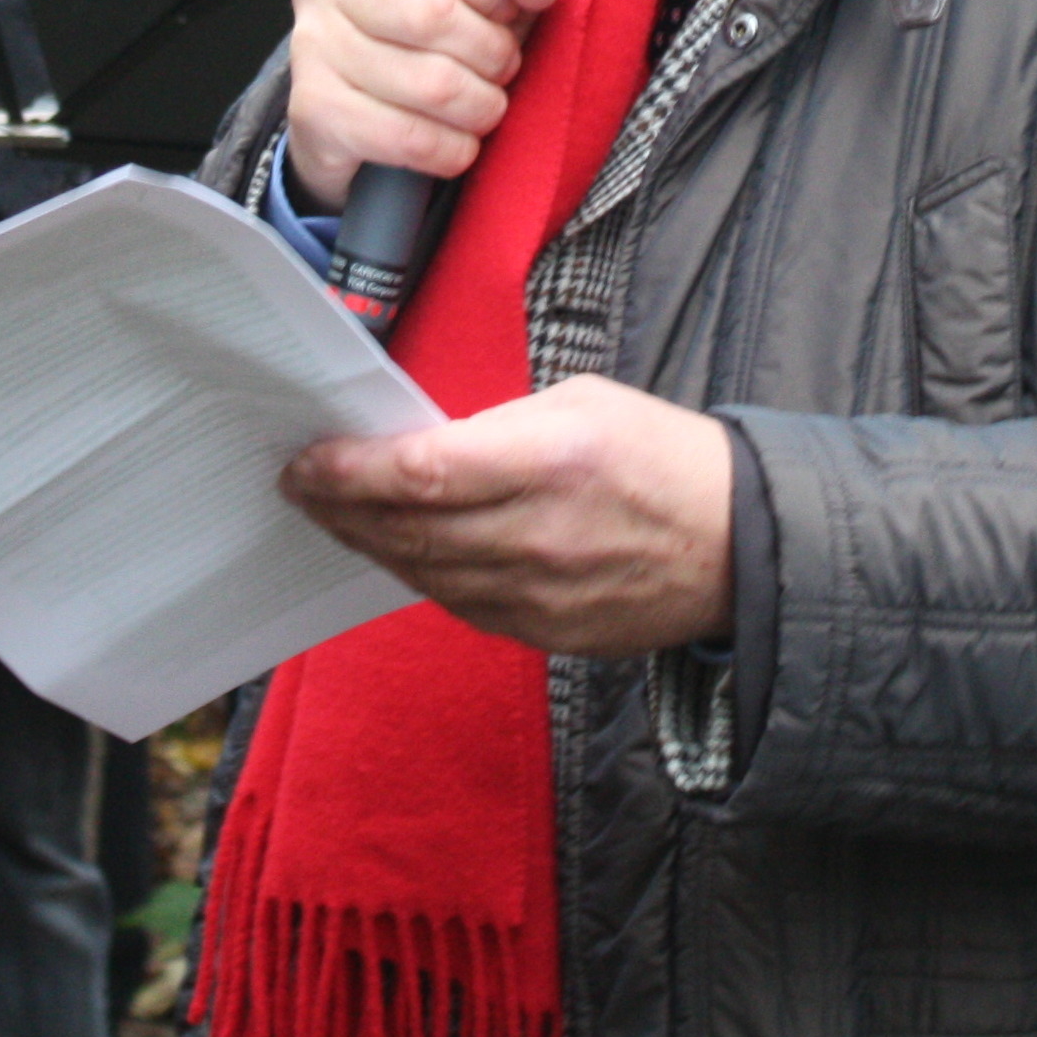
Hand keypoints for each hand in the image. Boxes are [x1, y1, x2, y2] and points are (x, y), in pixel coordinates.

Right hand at [280, 0, 574, 206]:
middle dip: (492, 51)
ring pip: (429, 83)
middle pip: (434, 14)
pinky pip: (406, 137)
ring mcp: (311, 43)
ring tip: (485, 102)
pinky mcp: (315, 109)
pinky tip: (458, 142)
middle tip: (502, 65)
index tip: (504, 6)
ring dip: (480, 104)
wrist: (364, 108)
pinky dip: (451, 147)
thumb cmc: (435, 29)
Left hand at [283, 375, 735, 655]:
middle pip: (407, 530)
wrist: (737, 546)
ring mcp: (539, 594)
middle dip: (340, 506)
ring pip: (421, 573)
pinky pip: (457, 604)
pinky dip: (417, 574)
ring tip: (333, 514)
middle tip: (299, 483)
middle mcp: (538, 534)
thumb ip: (498, 426)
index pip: (421, 473)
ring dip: (367, 543)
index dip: (351, 470)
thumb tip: (419, 445)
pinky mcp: (543, 633)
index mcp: (551, 460)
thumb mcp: (583, 402)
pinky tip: (394, 550)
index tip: (309, 458)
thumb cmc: (663, 458)